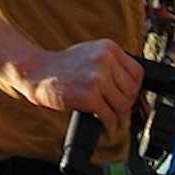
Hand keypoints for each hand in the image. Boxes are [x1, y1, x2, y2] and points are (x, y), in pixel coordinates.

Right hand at [7, 39, 143, 134]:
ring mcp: (97, 77)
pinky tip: (106, 126)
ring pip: (123, 104)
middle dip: (127, 105)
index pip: (138, 72)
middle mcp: (105, 60)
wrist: (36, 72)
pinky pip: (109, 115)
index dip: (135, 89)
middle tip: (121, 113)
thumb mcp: (91, 53)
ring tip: (115, 122)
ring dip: (120, 118)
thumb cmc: (62, 66)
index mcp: (109, 48)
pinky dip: (110, 125)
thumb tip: (131, 87)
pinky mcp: (89, 95)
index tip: (130, 97)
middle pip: (132, 90)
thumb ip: (111, 64)